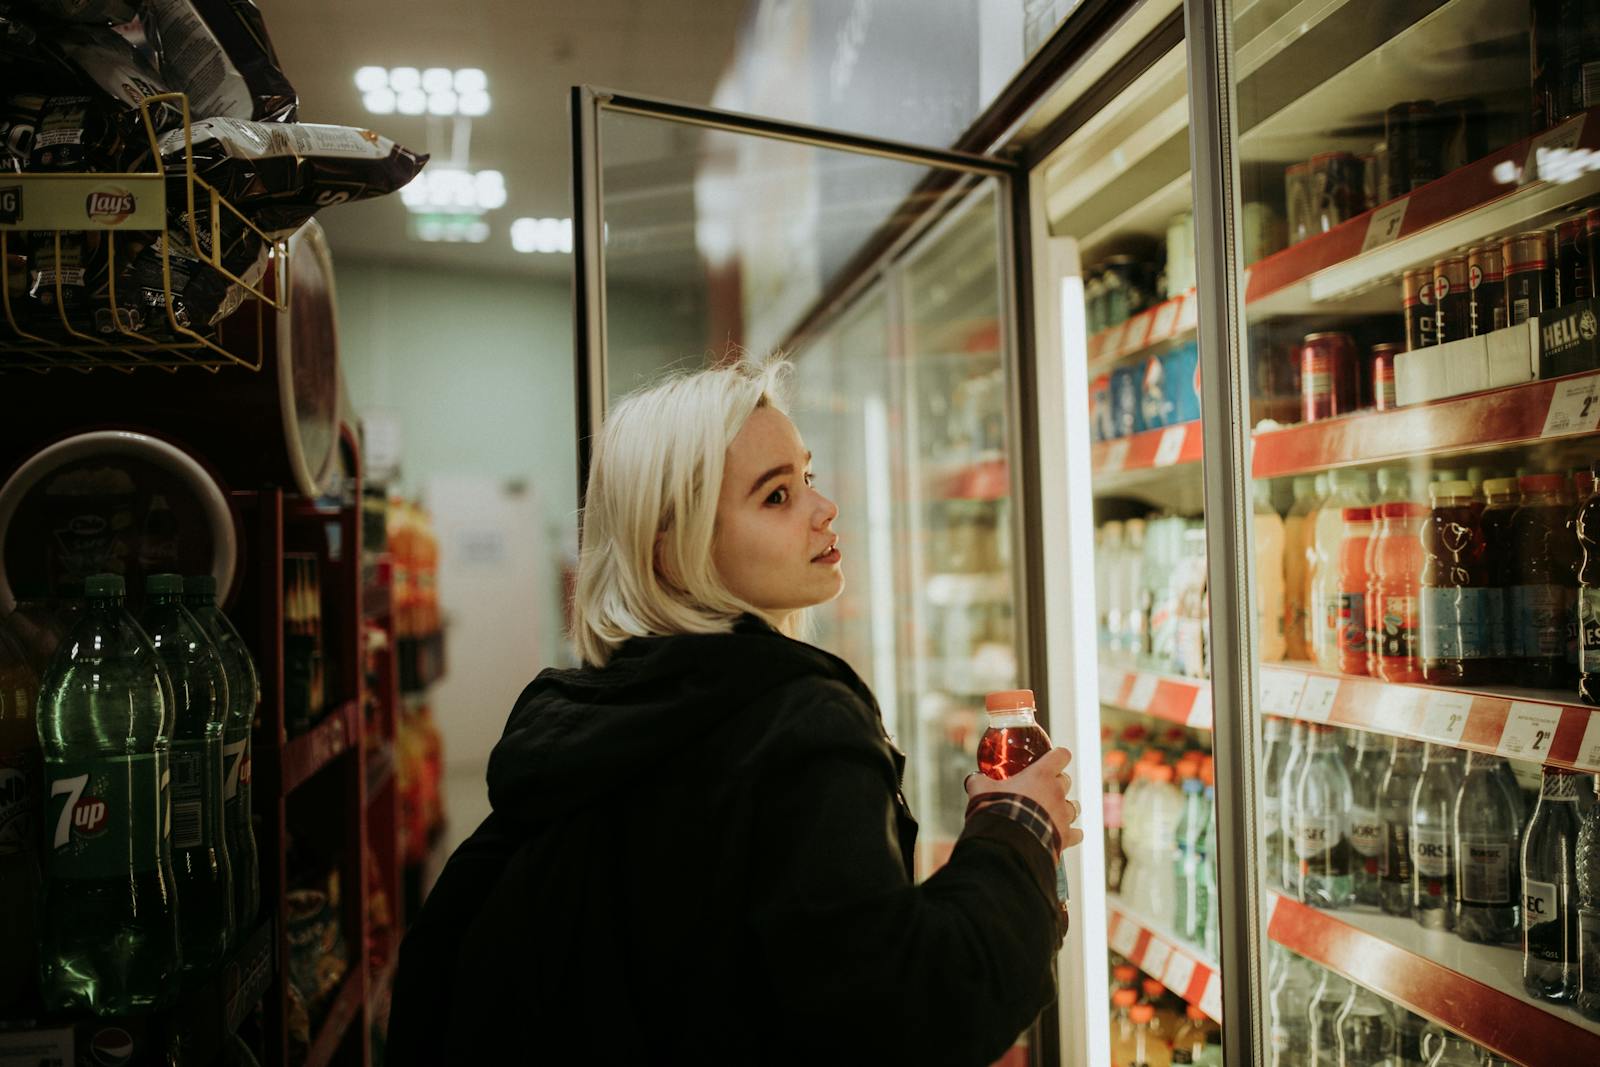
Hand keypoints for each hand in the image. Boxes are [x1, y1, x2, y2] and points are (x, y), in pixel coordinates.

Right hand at [966, 747, 1084, 852]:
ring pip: (1074, 806)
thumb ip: (979, 781)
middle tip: (1041, 789)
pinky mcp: (1066, 836)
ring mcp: (1064, 815)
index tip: (1052, 759)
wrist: (1008, 843)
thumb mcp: (981, 790)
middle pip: (1066, 780)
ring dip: (1065, 807)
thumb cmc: (997, 811)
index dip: (1058, 756)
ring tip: (1052, 813)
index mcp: (1041, 775)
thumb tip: (974, 779)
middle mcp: (1057, 792)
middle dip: (1057, 783)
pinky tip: (1061, 834)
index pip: (1061, 755)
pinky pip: (1077, 833)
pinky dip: (1071, 833)